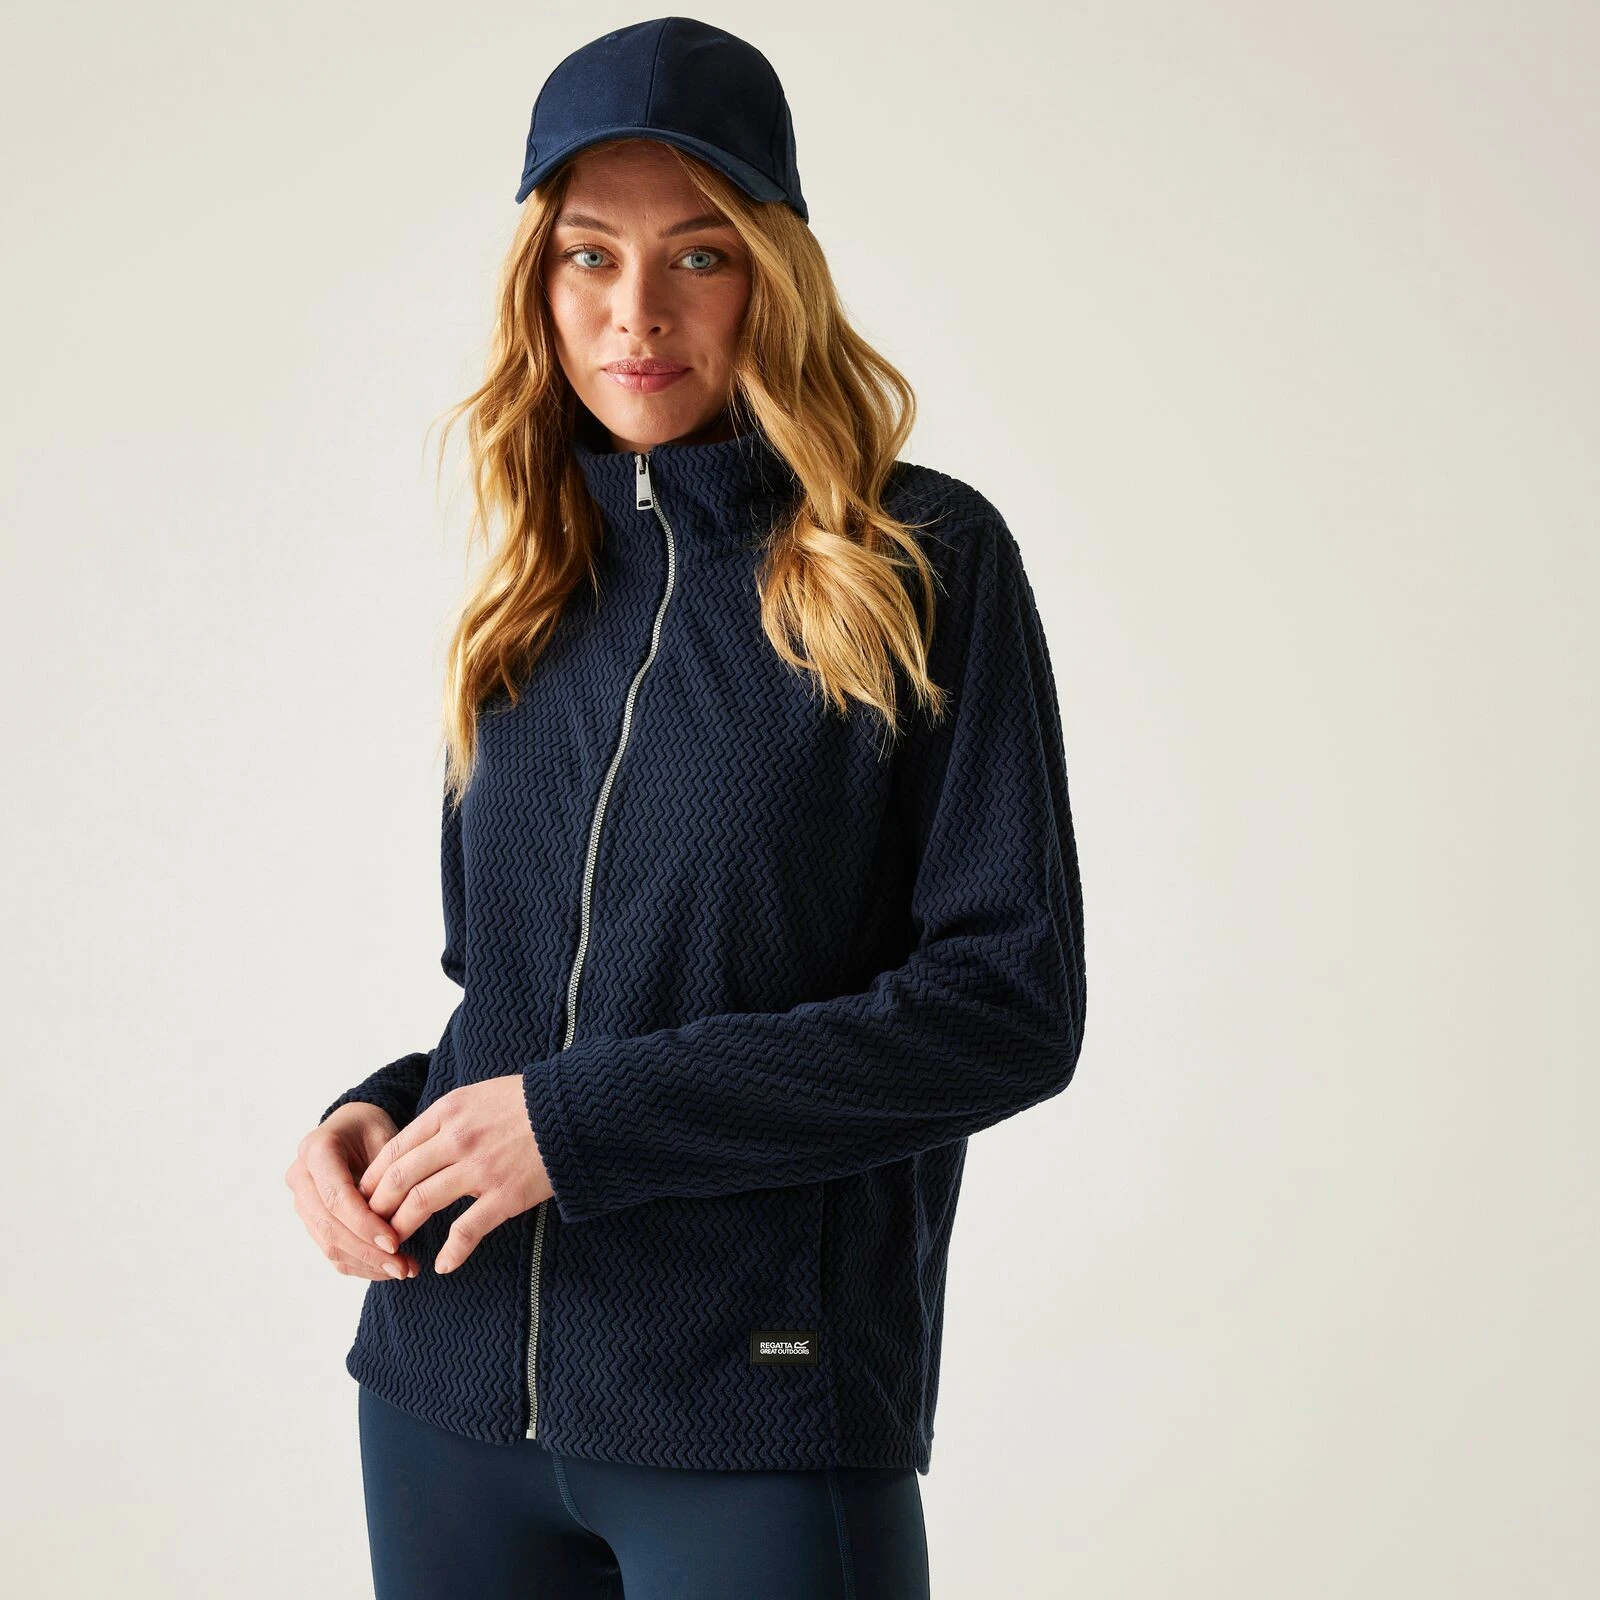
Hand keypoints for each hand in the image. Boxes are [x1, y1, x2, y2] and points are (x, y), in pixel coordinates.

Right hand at [286, 1104, 421, 1280]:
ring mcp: (302, 1201)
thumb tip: (401, 1220)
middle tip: (404, 1267)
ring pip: (328, 1244)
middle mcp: (301, 1177)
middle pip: (329, 1226)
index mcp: (316, 1149)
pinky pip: (331, 1250)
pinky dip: (360, 1264)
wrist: (352, 1126)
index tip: (395, 1243)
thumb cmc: (373, 1128)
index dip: (364, 1224)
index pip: (337, 1197)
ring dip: (366, 1263)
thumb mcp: (386, 1136)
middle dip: (367, 1252)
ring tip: (404, 1270)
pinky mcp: (310, 1219)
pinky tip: (389, 1268)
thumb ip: (389, 1174)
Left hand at [357, 1074, 553, 1274]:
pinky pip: (466, 1229)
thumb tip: (419, 1144)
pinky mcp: (505, 1195)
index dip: (374, 1177)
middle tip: (372, 1224)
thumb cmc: (531, 1101)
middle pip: (399, 1178)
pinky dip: (451, 1252)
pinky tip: (442, 1264)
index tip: (366, 1195)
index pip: (394, 1149)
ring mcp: (480, 1168)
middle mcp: (458, 1138)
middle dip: (378, 1206)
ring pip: (421, 1203)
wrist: (577, 1109)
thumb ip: (448, 1118)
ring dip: (402, 1227)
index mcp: (449, 1111)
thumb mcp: (479, 1095)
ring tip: (395, 1244)